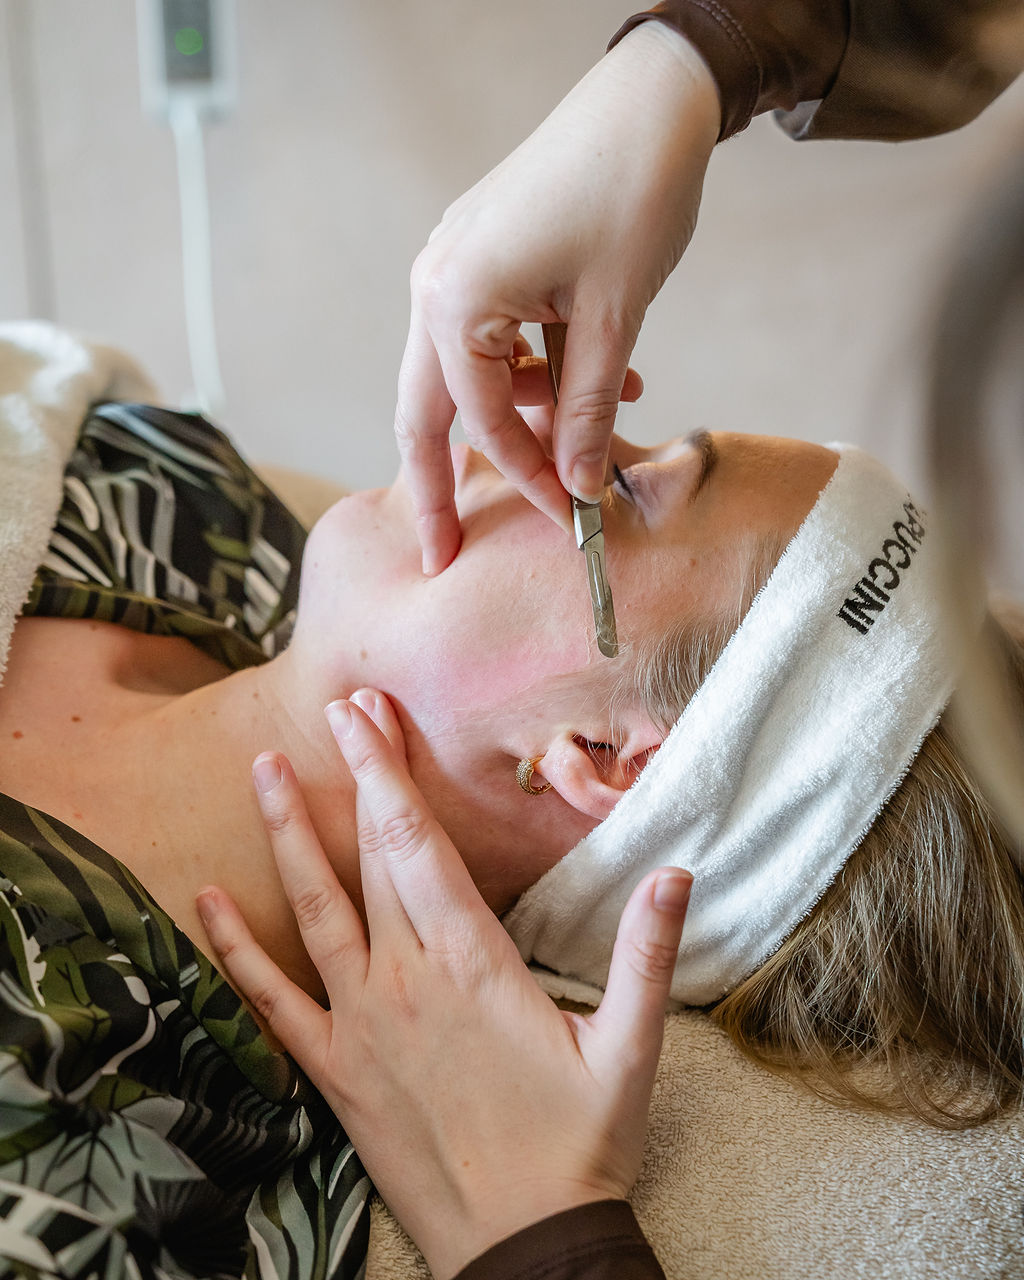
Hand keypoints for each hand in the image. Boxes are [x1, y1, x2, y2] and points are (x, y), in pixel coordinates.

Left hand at [198, 689, 690, 1278]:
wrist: (524, 1249)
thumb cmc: (580, 1145)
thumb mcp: (631, 1048)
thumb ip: (646, 953)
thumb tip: (677, 872)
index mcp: (471, 963)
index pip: (421, 844)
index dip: (392, 772)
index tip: (372, 715)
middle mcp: (405, 980)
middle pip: (371, 855)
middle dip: (354, 775)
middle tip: (339, 709)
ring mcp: (360, 1023)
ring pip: (313, 910)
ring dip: (286, 834)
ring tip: (263, 769)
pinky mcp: (335, 1070)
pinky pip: (272, 1002)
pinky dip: (234, 951)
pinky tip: (204, 903)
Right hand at [396, 22, 720, 572]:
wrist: (650, 99)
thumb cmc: (633, 192)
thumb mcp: (613, 318)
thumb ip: (585, 412)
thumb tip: (580, 486)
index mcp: (454, 299)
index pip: (481, 422)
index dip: (530, 478)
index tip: (569, 519)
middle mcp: (434, 285)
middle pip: (425, 412)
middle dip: (439, 487)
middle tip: (445, 554)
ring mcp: (450, 268)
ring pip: (461, 379)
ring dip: (519, 417)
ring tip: (590, 429)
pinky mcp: (477, 259)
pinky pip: (488, 340)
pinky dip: (531, 372)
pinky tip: (592, 375)